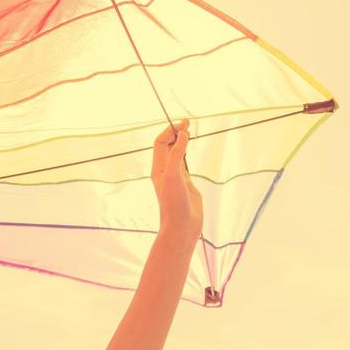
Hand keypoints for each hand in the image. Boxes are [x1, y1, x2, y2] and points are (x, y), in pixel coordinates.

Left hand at [151, 119, 202, 240]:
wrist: (182, 226)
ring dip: (181, 141)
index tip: (184, 124)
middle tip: (189, 123)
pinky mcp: (186, 184)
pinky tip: (191, 150)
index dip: (170, 131)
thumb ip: (177, 154)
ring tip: (190, 130)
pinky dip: (187, 154)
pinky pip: (184, 164)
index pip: (160, 143)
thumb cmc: (174, 203)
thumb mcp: (174, 175)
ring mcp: (176, 177)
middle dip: (176, 132)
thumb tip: (183, 134)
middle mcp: (165, 171)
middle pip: (167, 146)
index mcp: (158, 169)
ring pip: (176, 154)